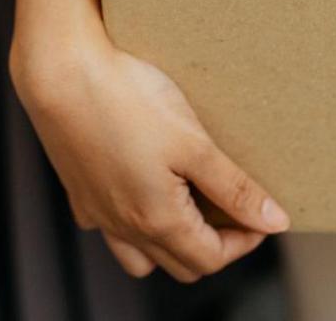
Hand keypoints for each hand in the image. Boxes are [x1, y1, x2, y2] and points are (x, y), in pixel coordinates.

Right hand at [11, 0, 288, 282]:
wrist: (60, 71)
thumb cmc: (128, 99)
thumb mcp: (194, 144)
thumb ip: (235, 188)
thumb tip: (275, 222)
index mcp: (158, 221)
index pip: (212, 259)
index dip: (246, 240)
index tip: (261, 212)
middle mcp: (125, 227)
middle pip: (181, 264)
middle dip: (214, 244)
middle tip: (232, 208)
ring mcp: (98, 212)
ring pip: (140, 257)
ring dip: (171, 244)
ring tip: (188, 206)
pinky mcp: (78, 191)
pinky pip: (107, 227)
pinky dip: (129, 222)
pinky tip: (138, 187)